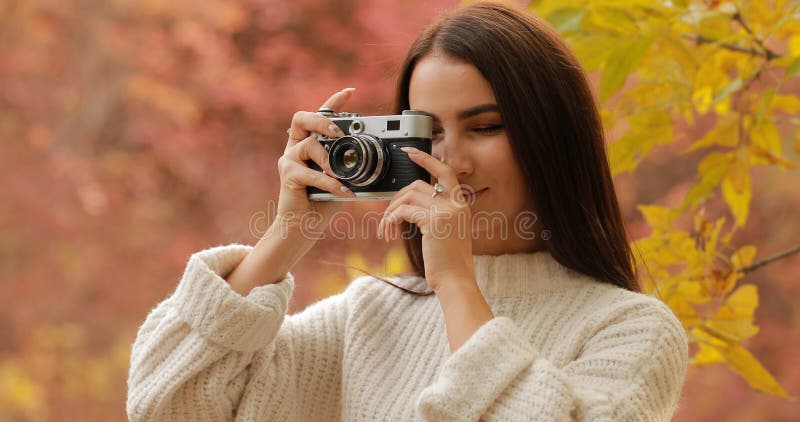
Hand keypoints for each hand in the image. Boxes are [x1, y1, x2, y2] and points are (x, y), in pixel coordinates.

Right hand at [273, 88, 356, 240]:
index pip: (319, 115)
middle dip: (323, 121)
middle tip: (339, 133)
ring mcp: (289, 159)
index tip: (351, 92)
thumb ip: (347, 164)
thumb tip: (372, 156)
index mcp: (308, 143)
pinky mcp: (288, 175)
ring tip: (339, 174)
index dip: (333, 102)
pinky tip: (343, 191)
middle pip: (302, 118)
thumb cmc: (322, 202)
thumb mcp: (340, 178)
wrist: (302, 226)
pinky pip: (312, 173)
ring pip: (309, 144)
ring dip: (328, 159)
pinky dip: (330, 183)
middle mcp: (295, 147)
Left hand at [379, 147, 474, 291]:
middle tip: (388, 215)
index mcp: (461, 206)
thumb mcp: (447, 235)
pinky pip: (403, 211)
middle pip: (418, 184)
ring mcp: (445, 211)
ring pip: (408, 197)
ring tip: (386, 229)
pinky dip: (390, 220)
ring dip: (391, 212)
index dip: (427, 160)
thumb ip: (436, 217)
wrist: (456, 281)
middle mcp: (455, 205)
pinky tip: (389, 234)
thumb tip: (410, 209)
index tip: (410, 152)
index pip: (446, 172)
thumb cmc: (449, 264)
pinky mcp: (433, 221)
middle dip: (398, 197)